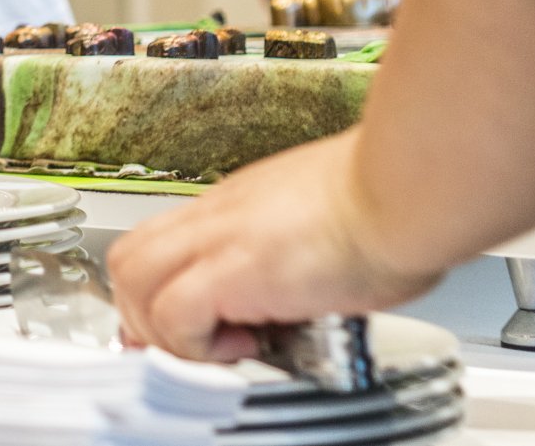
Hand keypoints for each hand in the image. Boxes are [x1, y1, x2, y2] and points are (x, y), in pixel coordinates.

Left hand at [107, 131, 443, 360]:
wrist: (405, 188)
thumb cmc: (389, 199)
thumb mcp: (321, 219)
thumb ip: (294, 246)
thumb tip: (309, 282)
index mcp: (236, 205)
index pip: (159, 242)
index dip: (151, 289)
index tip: (170, 326)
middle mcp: (217, 216)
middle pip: (129, 258)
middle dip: (143, 313)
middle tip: (188, 344)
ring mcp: (220, 237)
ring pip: (134, 279)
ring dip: (164, 329)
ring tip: (217, 347)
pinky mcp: (234, 267)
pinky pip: (174, 313)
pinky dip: (195, 343)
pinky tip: (246, 344)